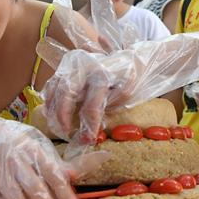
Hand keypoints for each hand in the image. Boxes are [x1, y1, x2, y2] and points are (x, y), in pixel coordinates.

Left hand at [38, 0, 198, 143]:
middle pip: (64, 91)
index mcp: (76, 63)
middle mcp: (84, 63)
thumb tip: (56, 112)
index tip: (52, 123)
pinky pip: (103, 104)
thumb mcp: (94, 80)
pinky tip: (97, 131)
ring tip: (83, 138)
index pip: (53, 85)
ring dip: (81, 123)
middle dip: (61, 116)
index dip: (50, 106)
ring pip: (83, 101)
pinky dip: (96, 120)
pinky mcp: (116, 79)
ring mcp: (100, 70)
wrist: (148, 59)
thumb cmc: (118, 74)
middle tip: (63, 133)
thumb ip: (78, 91)